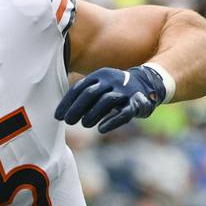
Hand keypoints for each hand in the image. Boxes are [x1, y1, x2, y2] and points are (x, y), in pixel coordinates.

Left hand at [54, 65, 169, 133]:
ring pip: (106, 101)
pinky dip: (111, 121)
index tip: (58, 116)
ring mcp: (125, 91)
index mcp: (100, 75)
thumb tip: (64, 113)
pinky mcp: (136, 103)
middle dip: (77, 108)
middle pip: (91, 93)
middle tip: (68, 122)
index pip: (80, 88)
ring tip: (85, 125)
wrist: (148, 84)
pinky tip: (101, 129)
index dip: (67, 102)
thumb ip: (85, 96)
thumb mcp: (101, 86)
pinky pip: (123, 112)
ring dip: (93, 114)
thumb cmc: (116, 89)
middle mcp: (112, 80)